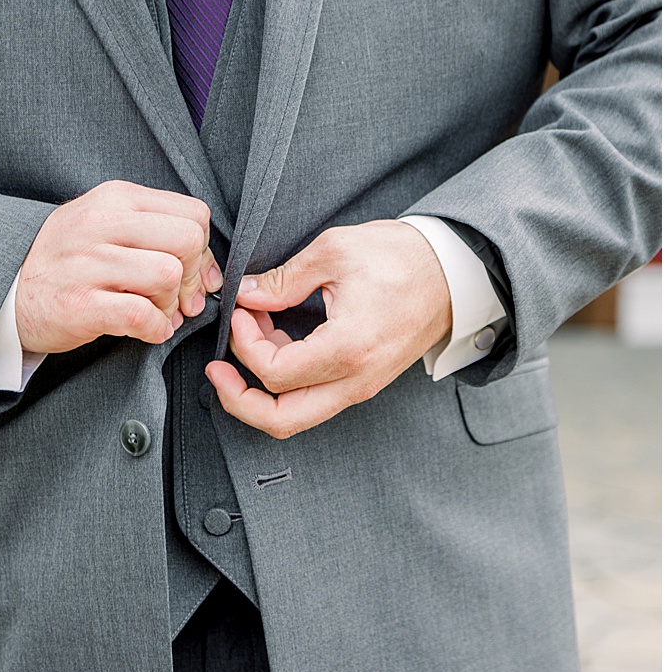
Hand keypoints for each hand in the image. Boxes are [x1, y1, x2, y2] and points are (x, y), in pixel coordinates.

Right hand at [15, 180, 222, 353]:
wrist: (9, 292)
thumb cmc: (66, 260)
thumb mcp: (102, 223)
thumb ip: (153, 231)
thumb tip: (209, 269)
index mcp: (113, 199)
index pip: (191, 212)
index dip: (203, 248)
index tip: (192, 272)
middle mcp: (99, 224)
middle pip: (186, 240)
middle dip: (193, 275)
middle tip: (180, 297)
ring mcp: (87, 264)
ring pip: (167, 275)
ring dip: (172, 304)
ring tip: (156, 311)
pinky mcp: (80, 305)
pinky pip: (142, 315)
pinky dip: (155, 329)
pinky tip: (146, 329)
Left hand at [205, 220, 451, 438]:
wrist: (455, 271)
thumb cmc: (402, 257)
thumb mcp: (335, 252)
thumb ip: (283, 279)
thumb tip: (245, 295)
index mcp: (349, 348)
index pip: (274, 373)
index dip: (244, 344)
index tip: (241, 310)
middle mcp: (357, 379)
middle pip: (281, 419)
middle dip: (237, 399)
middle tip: (216, 368)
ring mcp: (362, 386)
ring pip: (296, 416)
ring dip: (260, 388)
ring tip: (250, 338)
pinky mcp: (363, 381)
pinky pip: (313, 399)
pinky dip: (283, 381)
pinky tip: (273, 342)